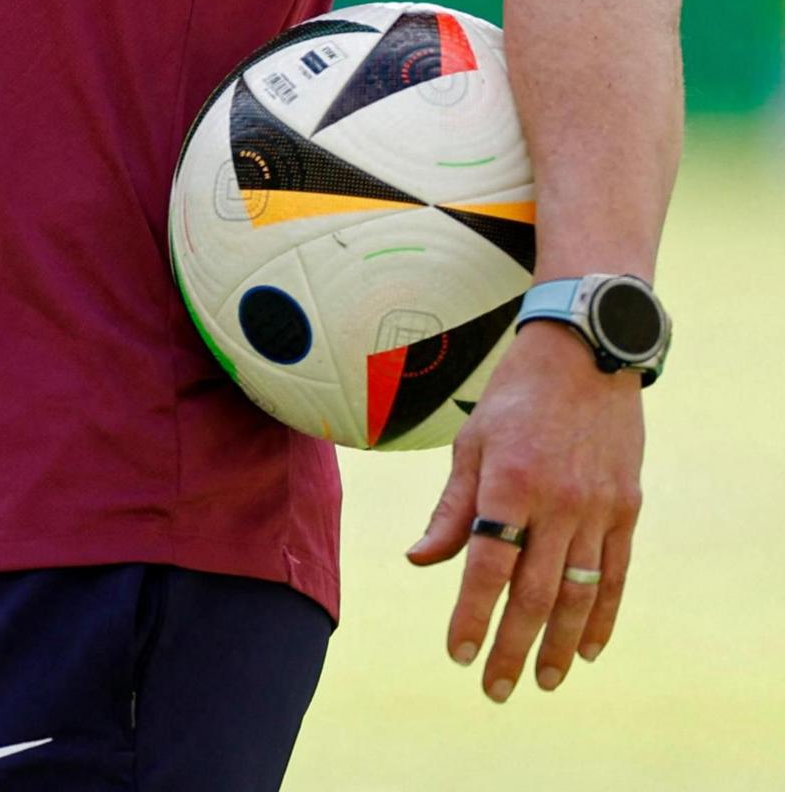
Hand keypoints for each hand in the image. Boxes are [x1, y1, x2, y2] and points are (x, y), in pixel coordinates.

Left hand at [405, 320, 645, 699]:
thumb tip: (420, 561)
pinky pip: (616, 575)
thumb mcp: (470, 445)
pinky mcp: (627, 510)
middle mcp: (558, 503)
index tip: (457, 654)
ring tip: (543, 681)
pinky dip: (604, 616)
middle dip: (512, 646)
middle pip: (535, 593)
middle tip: (495, 688)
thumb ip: (450, 510)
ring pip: (580, 593)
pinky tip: (590, 648)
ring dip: (561, 644)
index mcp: (509, 484)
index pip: (486, 567)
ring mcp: (599, 509)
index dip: (471, 614)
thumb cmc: (513, 401)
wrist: (585, 359)